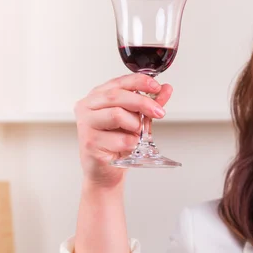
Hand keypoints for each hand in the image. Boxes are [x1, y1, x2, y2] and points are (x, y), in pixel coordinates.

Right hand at [74, 73, 172, 187]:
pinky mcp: (89, 142)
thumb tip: (166, 89)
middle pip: (117, 96)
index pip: (120, 82)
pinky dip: (131, 143)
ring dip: (135, 125)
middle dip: (143, 102)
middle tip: (158, 112)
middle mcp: (88, 106)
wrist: (107, 171)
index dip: (140, 81)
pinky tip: (127, 146)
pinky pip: (120, 138)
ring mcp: (86, 124)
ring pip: (117, 114)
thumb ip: (150, 104)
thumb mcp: (138, 119)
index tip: (156, 87)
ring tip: (135, 134)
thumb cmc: (118, 143)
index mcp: (98, 96)